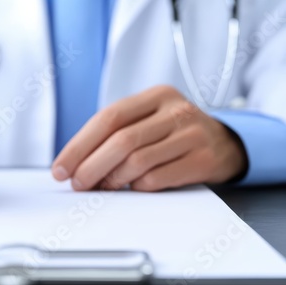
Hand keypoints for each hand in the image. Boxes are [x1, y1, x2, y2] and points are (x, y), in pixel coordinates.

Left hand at [52, 85, 246, 190]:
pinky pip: (158, 178)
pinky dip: (137, 187)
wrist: (225, 143)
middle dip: (90, 166)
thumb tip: (74, 163)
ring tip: (101, 188)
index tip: (61, 168)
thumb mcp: (148, 120)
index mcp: (155, 96)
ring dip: (111, 180)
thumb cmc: (173, 133)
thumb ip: (116, 133)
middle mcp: (175, 110)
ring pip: (138, 161)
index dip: (79, 145)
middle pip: (121, 140)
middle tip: (77, 184)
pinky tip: (131, 188)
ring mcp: (192, 134)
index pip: (108, 118)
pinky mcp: (203, 159)